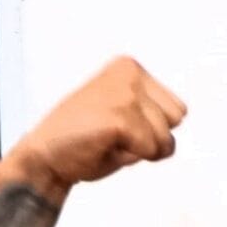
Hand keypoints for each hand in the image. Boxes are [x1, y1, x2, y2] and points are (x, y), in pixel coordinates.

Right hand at [3, 57, 186, 192]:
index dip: (153, 128)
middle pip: (177, 121)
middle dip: (152, 137)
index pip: (178, 110)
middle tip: (115, 135)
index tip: (119, 126)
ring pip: (166, 138)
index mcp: (129, 68)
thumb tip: (181, 113)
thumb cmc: (85, 138)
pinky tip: (104, 147)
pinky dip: (131, 158)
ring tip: (108, 140)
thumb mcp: (125, 110)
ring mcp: (125, 94)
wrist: (44, 156)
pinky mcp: (120, 118)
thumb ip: (152, 107)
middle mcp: (129, 74)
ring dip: (141, 150)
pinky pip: (151, 151)